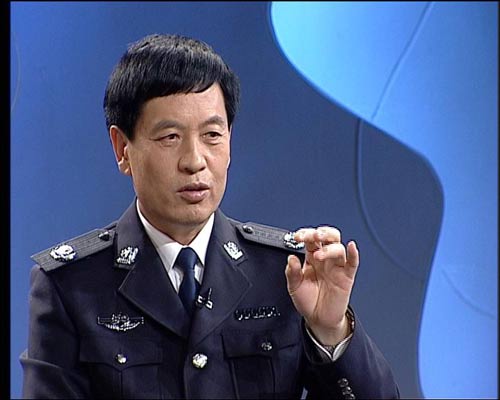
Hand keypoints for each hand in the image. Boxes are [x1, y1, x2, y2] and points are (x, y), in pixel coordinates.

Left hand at [285, 227, 358, 345]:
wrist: (319, 319)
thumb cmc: (308, 301)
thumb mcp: (294, 287)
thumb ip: (292, 272)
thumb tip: (291, 258)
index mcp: (311, 258)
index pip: (311, 240)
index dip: (305, 234)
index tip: (298, 236)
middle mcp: (325, 259)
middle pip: (328, 238)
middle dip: (321, 233)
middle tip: (313, 236)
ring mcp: (337, 267)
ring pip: (338, 249)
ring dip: (329, 248)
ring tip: (318, 255)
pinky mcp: (346, 277)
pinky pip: (352, 263)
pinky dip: (353, 254)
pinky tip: (351, 247)